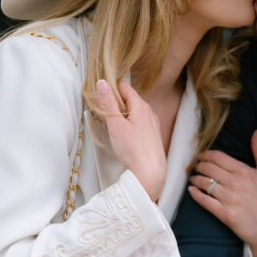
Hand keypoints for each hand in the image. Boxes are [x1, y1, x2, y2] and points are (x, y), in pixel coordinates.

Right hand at [96, 79, 166, 201]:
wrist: (149, 173)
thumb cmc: (133, 150)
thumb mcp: (115, 124)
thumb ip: (108, 103)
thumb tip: (102, 83)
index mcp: (141, 106)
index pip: (123, 86)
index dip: (111, 91)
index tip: (102, 101)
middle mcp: (150, 112)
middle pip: (129, 100)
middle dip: (116, 105)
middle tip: (107, 118)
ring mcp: (153, 124)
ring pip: (135, 113)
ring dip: (123, 117)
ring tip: (116, 131)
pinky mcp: (154, 136)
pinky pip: (140, 124)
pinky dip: (131, 126)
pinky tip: (127, 139)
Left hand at [189, 130, 256, 256]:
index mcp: (245, 172)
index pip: (219, 157)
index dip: (206, 155)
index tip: (202, 156)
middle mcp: (236, 183)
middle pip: (209, 168)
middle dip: (198, 165)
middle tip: (195, 166)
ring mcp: (229, 199)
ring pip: (205, 183)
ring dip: (196, 179)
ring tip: (193, 178)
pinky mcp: (225, 214)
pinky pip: (205, 201)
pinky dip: (196, 194)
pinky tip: (192, 191)